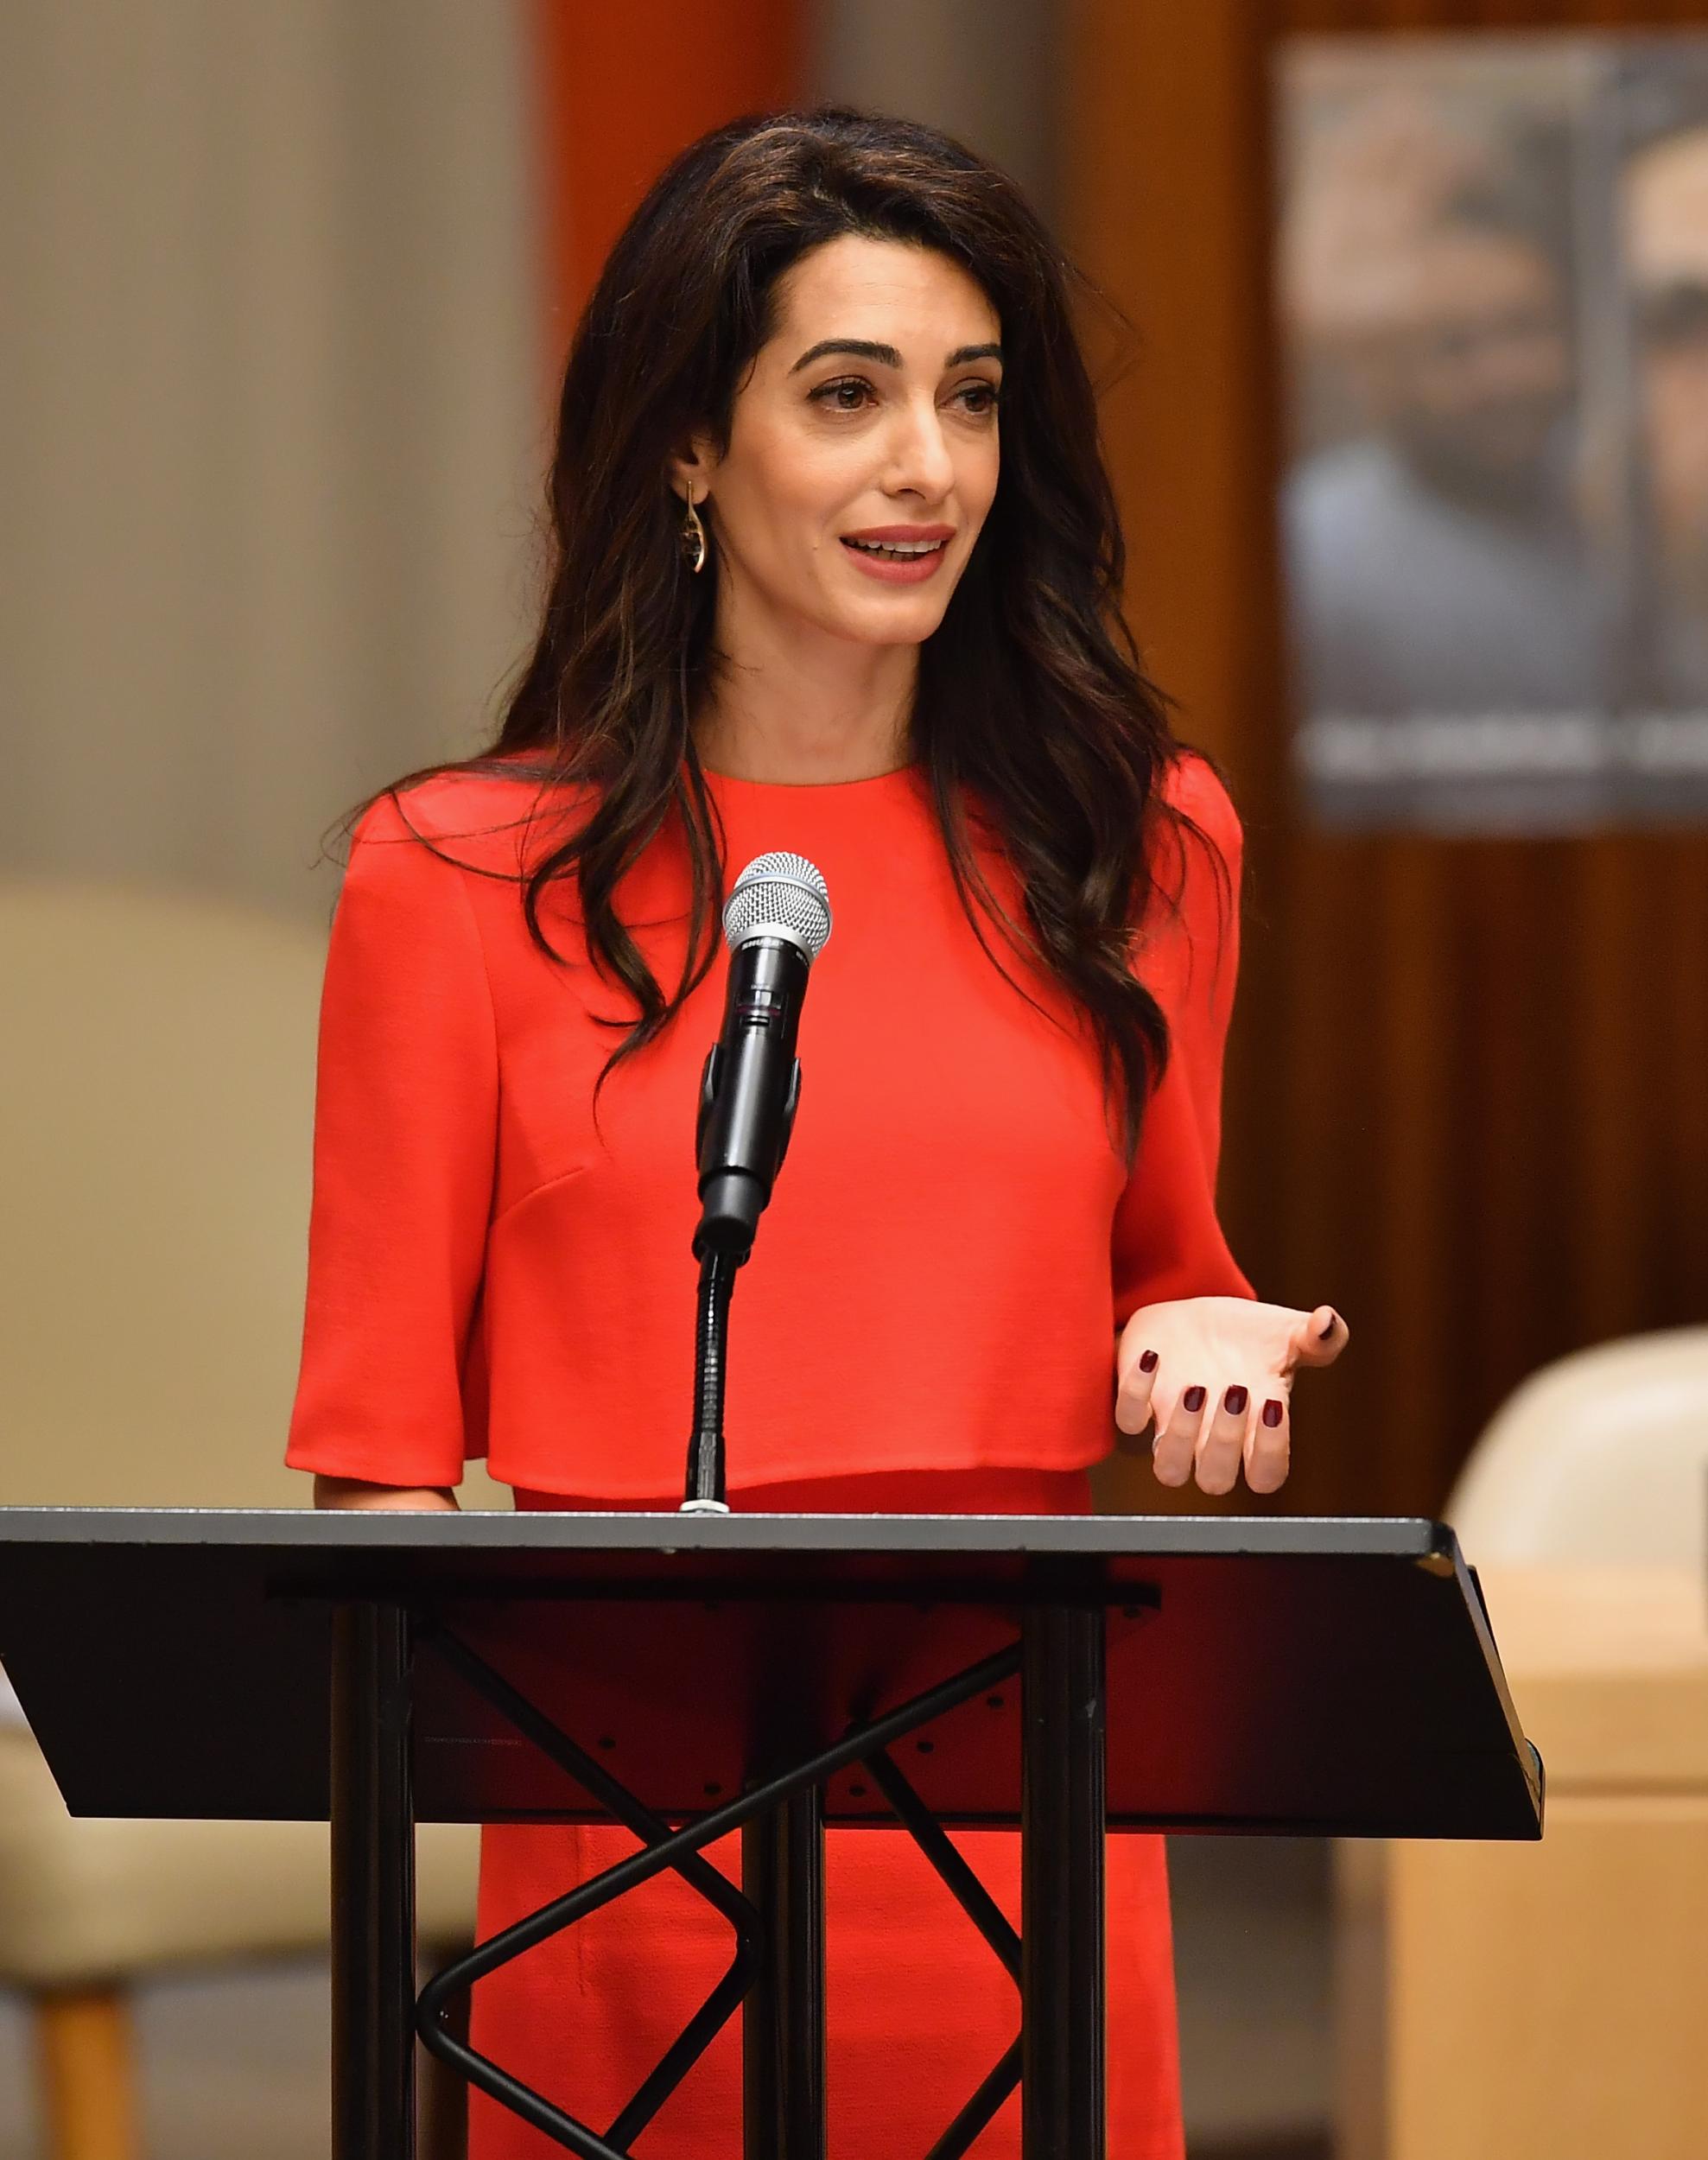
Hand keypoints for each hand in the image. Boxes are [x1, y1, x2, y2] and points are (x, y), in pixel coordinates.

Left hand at [1113, 1297, 1348, 1495]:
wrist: (1190, 1315)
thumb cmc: (1245, 1335)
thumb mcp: (1286, 1331)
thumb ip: (1318, 1338)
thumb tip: (1329, 1322)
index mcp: (1255, 1427)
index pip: (1266, 1475)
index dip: (1270, 1455)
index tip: (1273, 1405)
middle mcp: (1211, 1437)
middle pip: (1215, 1479)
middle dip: (1224, 1442)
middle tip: (1233, 1390)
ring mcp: (1172, 1424)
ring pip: (1169, 1470)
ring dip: (1181, 1434)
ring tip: (1194, 1387)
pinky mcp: (1137, 1402)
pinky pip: (1126, 1420)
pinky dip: (1135, 1392)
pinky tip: (1154, 1356)